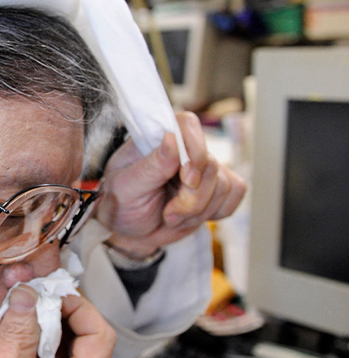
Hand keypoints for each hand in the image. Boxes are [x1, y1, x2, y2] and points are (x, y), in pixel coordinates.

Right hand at [0, 287, 115, 357]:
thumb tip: (27, 297)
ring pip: (66, 357)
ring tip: (18, 324)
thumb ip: (18, 334)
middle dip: (59, 318)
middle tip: (32, 302)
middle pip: (85, 343)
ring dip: (45, 335)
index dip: (79, 308)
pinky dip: (36, 355)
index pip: (100, 335)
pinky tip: (12, 349)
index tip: (52, 295)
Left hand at [99, 111, 245, 260]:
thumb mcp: (126, 187)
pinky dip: (217, 211)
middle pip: (210, 165)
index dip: (195, 150)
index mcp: (158, 139)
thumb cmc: (122, 204)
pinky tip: (193, 216)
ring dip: (199, 211)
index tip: (188, 179)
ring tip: (172, 217)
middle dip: (193, 198)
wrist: (130, 232)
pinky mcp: (217, 188)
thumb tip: (171, 139)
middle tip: (169, 213)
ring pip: (223, 184)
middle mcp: (184, 150)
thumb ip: (151, 165)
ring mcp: (203, 169)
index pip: (188, 125)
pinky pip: (235, 194)